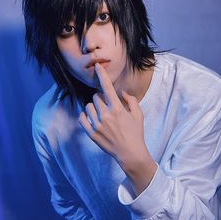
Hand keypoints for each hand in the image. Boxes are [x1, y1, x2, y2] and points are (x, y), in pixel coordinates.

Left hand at [79, 63, 156, 194]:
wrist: (130, 153)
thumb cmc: (136, 133)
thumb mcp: (138, 114)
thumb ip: (130, 100)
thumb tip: (121, 92)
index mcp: (117, 108)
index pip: (107, 87)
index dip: (102, 74)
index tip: (97, 66)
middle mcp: (105, 115)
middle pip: (96, 97)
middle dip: (101, 98)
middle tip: (107, 105)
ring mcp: (97, 125)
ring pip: (88, 106)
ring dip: (93, 107)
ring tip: (100, 113)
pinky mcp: (92, 133)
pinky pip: (82, 119)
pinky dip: (84, 116)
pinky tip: (90, 117)